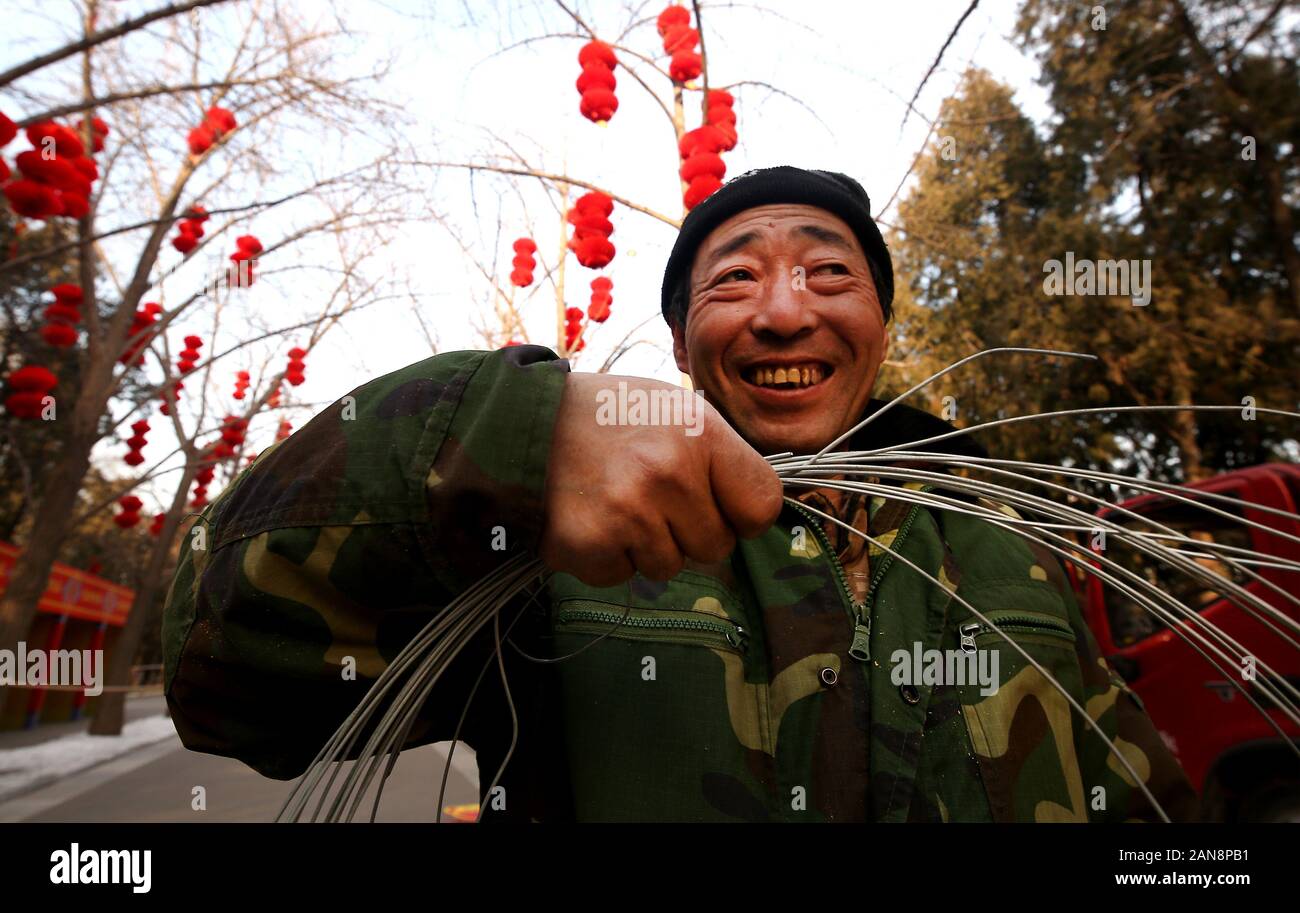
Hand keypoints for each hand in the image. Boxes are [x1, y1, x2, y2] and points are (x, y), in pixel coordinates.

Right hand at [539, 372, 783, 586]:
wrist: (524, 419)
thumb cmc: (610, 416)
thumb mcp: (676, 410)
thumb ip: (720, 457)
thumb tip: (757, 513)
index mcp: (700, 433)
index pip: (761, 505)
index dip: (741, 514)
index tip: (718, 506)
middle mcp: (668, 472)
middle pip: (716, 546)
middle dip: (687, 531)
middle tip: (648, 495)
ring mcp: (628, 512)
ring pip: (668, 567)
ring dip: (644, 546)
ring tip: (614, 501)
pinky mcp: (589, 544)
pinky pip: (622, 576)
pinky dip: (606, 557)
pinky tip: (590, 517)